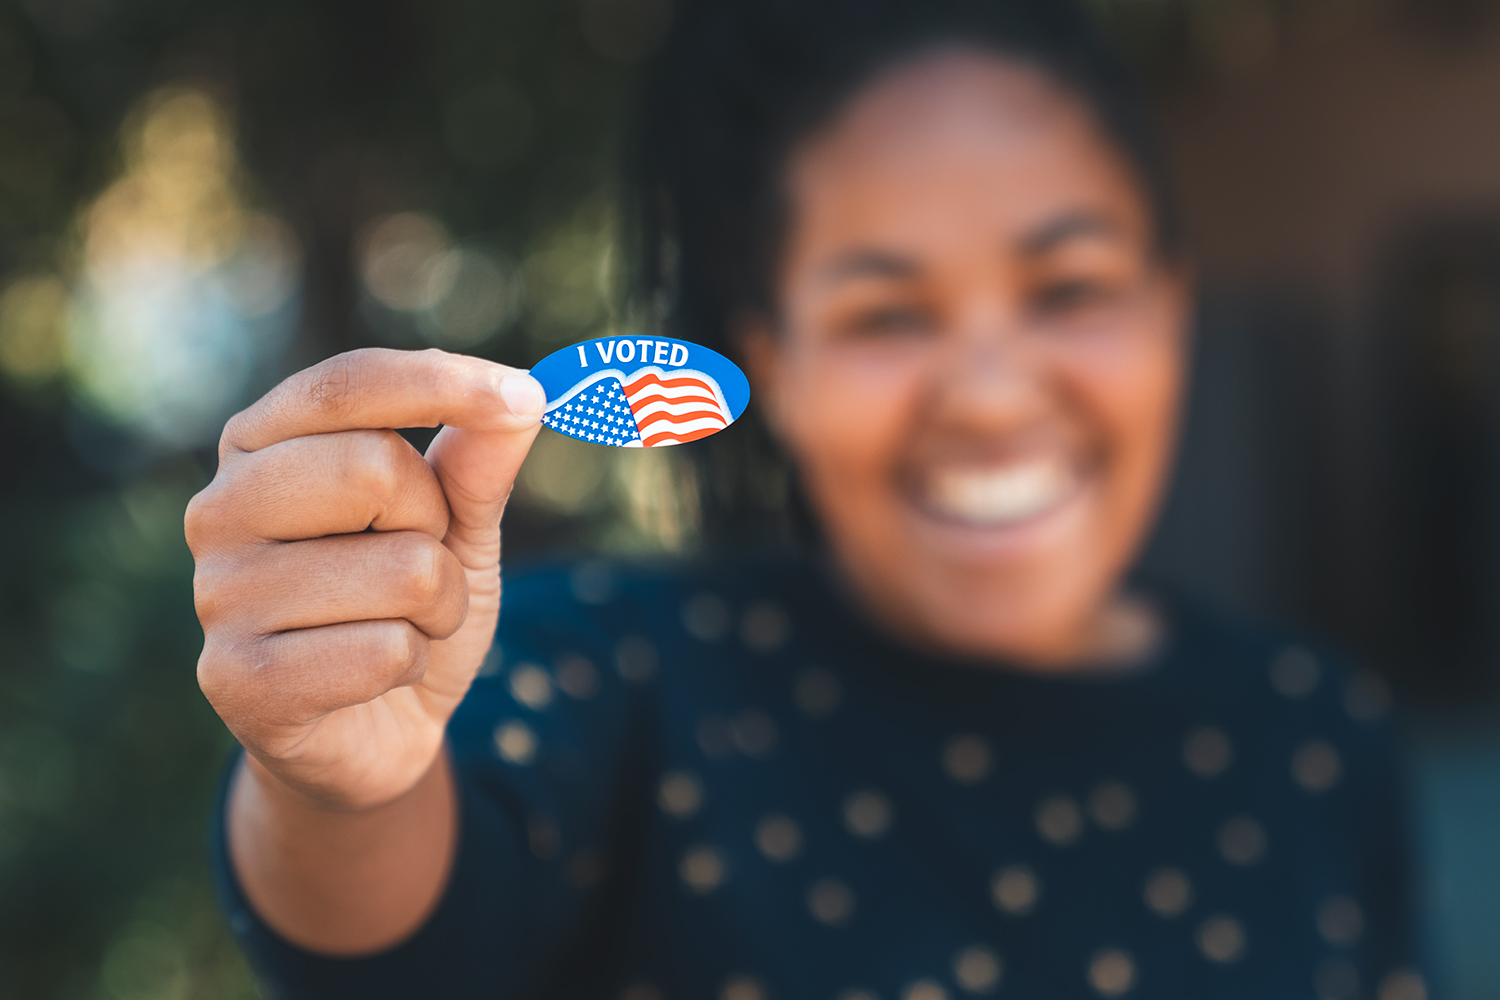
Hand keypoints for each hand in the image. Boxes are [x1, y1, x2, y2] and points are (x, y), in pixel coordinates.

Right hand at [187, 348, 544, 811]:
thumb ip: (479, 462)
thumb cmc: (406, 606)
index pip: (345, 385)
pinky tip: (374, 674)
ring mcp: (218, 595)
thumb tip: (526, 396)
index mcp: (260, 444)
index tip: (527, 396)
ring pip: (404, 569)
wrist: (371, 730)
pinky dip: (411, 662)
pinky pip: (384, 651)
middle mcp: (221, 508)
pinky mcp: (235, 680)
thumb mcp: (456, 526)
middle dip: (436, 523)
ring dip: (438, 605)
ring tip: (400, 624)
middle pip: (376, 468)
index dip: (441, 382)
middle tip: (421, 560)